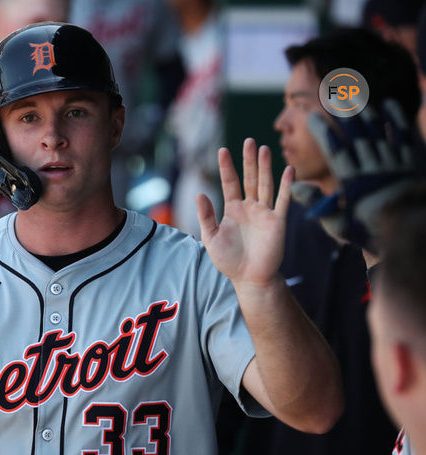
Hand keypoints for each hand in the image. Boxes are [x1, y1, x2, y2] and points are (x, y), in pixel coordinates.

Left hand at [197, 138, 293, 287]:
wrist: (249, 278)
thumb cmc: (229, 260)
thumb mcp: (210, 238)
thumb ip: (206, 216)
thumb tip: (199, 194)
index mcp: (232, 209)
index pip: (230, 182)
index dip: (226, 167)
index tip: (222, 150)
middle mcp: (249, 207)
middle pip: (249, 178)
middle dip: (249, 160)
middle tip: (248, 141)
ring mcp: (264, 213)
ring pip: (265, 184)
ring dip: (265, 167)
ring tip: (264, 148)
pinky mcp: (278, 221)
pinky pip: (282, 200)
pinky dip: (286, 185)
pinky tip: (288, 170)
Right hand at [303, 99, 418, 251]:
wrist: (408, 234)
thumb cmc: (368, 230)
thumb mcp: (337, 223)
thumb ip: (316, 203)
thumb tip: (294, 185)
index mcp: (353, 182)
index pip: (335, 150)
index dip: (323, 131)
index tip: (312, 117)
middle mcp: (373, 169)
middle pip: (357, 135)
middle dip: (344, 115)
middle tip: (334, 98)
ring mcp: (393, 164)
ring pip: (379, 132)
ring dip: (366, 113)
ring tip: (356, 98)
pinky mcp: (410, 163)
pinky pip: (403, 136)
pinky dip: (396, 119)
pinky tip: (389, 105)